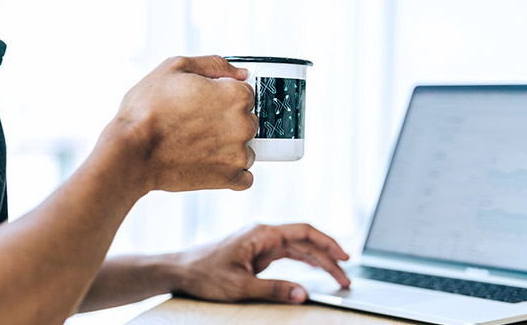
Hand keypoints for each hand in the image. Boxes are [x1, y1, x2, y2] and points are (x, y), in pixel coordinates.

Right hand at [106, 55, 257, 192]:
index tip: (204, 103)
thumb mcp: (175, 68)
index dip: (222, 96)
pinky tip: (209, 164)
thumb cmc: (147, 110)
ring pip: (247, 148)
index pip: (246, 93)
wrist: (131, 152)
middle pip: (248, 120)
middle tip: (196, 124)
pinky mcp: (229, 178)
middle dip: (227, 122)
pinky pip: (244, 177)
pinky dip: (230, 173)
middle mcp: (243, 123)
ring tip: (198, 145)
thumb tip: (241, 72)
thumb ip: (214, 65)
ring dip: (230, 148)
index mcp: (235, 95)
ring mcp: (238, 153)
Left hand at [174, 224, 350, 303]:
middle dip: (328, 258)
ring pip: (298, 248)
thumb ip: (274, 289)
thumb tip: (302, 293)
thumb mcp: (240, 286)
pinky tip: (315, 269)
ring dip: (318, 261)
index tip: (344, 257)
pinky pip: (287, 255)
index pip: (304, 232)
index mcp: (262, 234)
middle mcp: (264, 234)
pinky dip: (304, 262)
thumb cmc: (204, 272)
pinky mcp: (257, 253)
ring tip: (337, 276)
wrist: (181, 270)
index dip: (327, 243)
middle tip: (345, 278)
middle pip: (305, 241)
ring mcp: (261, 243)